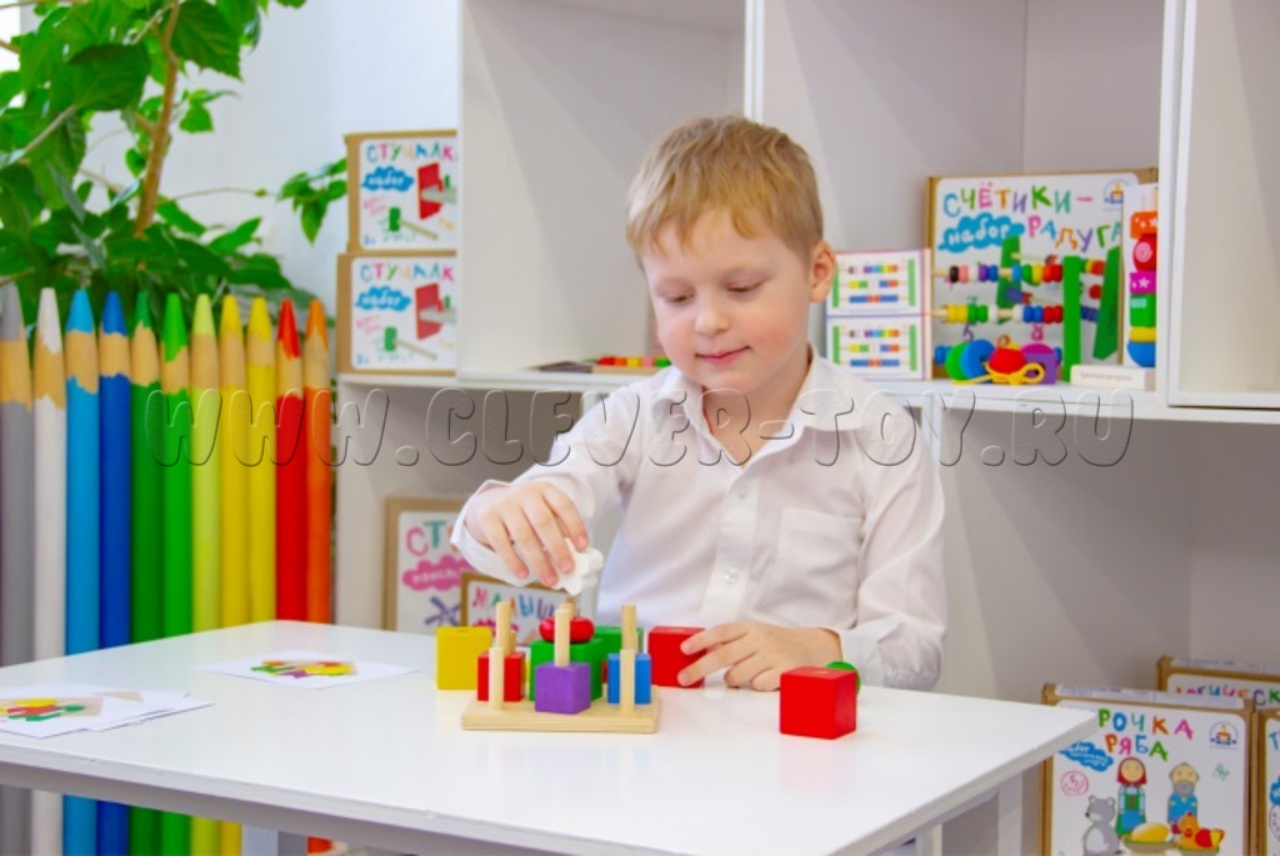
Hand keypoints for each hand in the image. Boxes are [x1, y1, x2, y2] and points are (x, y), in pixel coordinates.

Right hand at [463, 482, 588, 586]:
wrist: (488, 502)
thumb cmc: (524, 514)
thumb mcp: (542, 512)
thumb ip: (557, 530)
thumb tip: (573, 560)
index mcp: (545, 490)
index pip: (564, 505)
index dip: (575, 526)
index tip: (583, 547)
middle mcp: (525, 494)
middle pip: (543, 521)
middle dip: (558, 548)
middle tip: (568, 569)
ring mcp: (504, 504)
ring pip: (523, 535)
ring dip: (539, 561)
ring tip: (549, 580)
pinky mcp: (487, 518)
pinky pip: (501, 543)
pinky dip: (514, 561)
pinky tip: (524, 574)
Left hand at [678, 623, 841, 690]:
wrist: (815, 647)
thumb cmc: (776, 643)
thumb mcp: (754, 635)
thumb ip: (730, 641)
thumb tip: (700, 651)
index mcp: (750, 627)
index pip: (721, 631)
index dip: (701, 639)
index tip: (685, 649)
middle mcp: (760, 639)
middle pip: (723, 655)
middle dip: (699, 668)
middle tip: (683, 678)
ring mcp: (773, 655)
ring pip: (737, 675)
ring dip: (733, 680)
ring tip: (744, 675)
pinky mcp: (784, 671)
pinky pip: (757, 685)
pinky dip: (756, 686)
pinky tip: (765, 679)